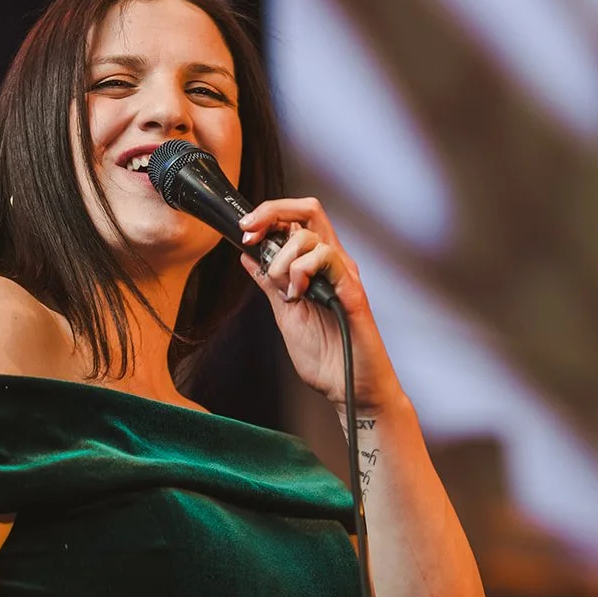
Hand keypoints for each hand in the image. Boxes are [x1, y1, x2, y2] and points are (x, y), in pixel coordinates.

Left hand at [239, 197, 400, 413]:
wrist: (347, 386)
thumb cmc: (326, 355)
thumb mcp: (284, 313)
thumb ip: (269, 284)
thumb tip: (248, 257)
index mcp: (316, 266)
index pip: (296, 219)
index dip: (269, 214)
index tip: (245, 230)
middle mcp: (332, 263)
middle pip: (309, 210)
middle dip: (272, 214)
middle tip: (252, 236)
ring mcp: (343, 274)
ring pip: (311, 236)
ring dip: (284, 260)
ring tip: (285, 291)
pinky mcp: (352, 290)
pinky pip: (328, 258)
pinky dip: (303, 271)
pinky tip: (299, 295)